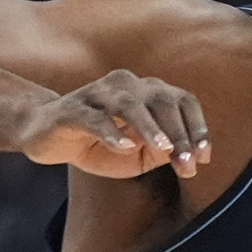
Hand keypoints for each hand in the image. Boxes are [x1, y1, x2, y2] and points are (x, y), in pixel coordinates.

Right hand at [17, 70, 208, 179]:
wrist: (48, 137)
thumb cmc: (100, 145)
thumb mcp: (139, 154)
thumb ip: (165, 152)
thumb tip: (193, 157)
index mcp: (146, 92)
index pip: (181, 100)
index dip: (196, 127)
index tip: (204, 157)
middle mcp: (125, 86)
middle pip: (161, 101)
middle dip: (178, 134)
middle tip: (187, 165)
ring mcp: (96, 94)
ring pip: (129, 104)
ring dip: (150, 128)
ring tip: (164, 150)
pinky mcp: (72, 110)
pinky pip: (94, 118)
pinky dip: (111, 132)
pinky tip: (125, 148)